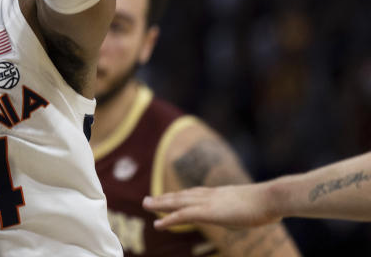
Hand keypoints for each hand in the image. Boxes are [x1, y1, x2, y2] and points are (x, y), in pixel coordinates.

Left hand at [144, 184, 280, 229]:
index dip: (182, 196)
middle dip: (165, 197)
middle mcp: (211, 195)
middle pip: (182, 195)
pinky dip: (168, 219)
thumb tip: (253, 215)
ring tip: (146, 204)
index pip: (196, 193)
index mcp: (222, 193)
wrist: (272, 198)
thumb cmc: (270, 203)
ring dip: (160, 204)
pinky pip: (182, 216)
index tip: (172, 197)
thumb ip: (247, 209)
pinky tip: (158, 224)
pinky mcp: (208, 212)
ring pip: (177, 202)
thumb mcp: (255, 207)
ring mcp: (208, 202)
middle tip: (149, 199)